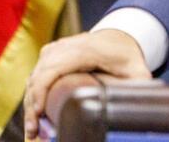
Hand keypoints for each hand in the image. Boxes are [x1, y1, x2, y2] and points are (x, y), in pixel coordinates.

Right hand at [23, 29, 151, 138]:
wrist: (120, 37)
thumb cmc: (127, 56)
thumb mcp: (137, 70)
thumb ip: (139, 86)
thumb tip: (137, 106)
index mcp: (86, 49)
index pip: (55, 68)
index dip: (42, 90)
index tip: (39, 112)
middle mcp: (66, 46)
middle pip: (39, 75)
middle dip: (33, 105)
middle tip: (34, 131)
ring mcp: (55, 48)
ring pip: (34, 76)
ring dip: (30, 104)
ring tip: (33, 130)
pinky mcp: (49, 54)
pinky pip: (35, 75)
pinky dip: (32, 95)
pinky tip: (34, 116)